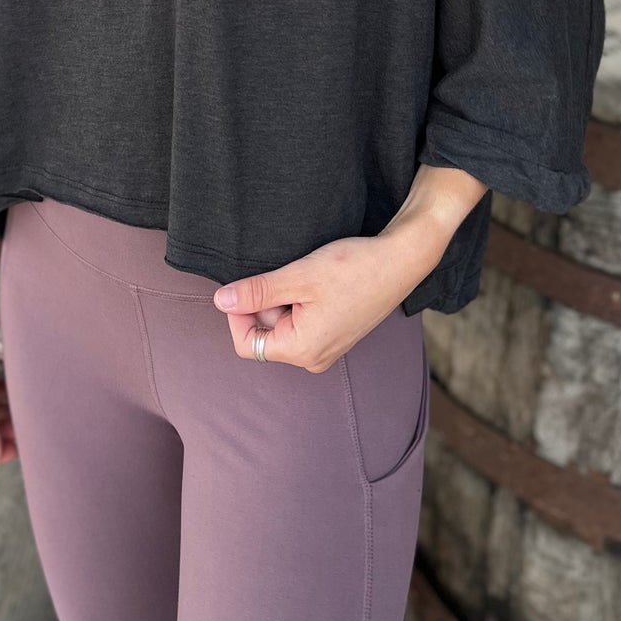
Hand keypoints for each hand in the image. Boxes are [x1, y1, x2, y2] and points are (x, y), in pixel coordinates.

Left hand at [211, 233, 422, 370]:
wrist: (400, 261)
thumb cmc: (353, 268)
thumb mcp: (298, 276)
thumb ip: (257, 292)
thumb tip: (220, 301)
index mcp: (302, 350)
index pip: (247, 344)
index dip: (238, 313)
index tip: (249, 284)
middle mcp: (314, 358)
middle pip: (266, 334)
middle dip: (266, 303)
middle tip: (288, 276)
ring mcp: (327, 348)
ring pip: (284, 326)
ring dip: (284, 300)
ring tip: (306, 278)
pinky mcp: (335, 334)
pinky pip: (302, 323)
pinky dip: (300, 301)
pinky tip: (318, 282)